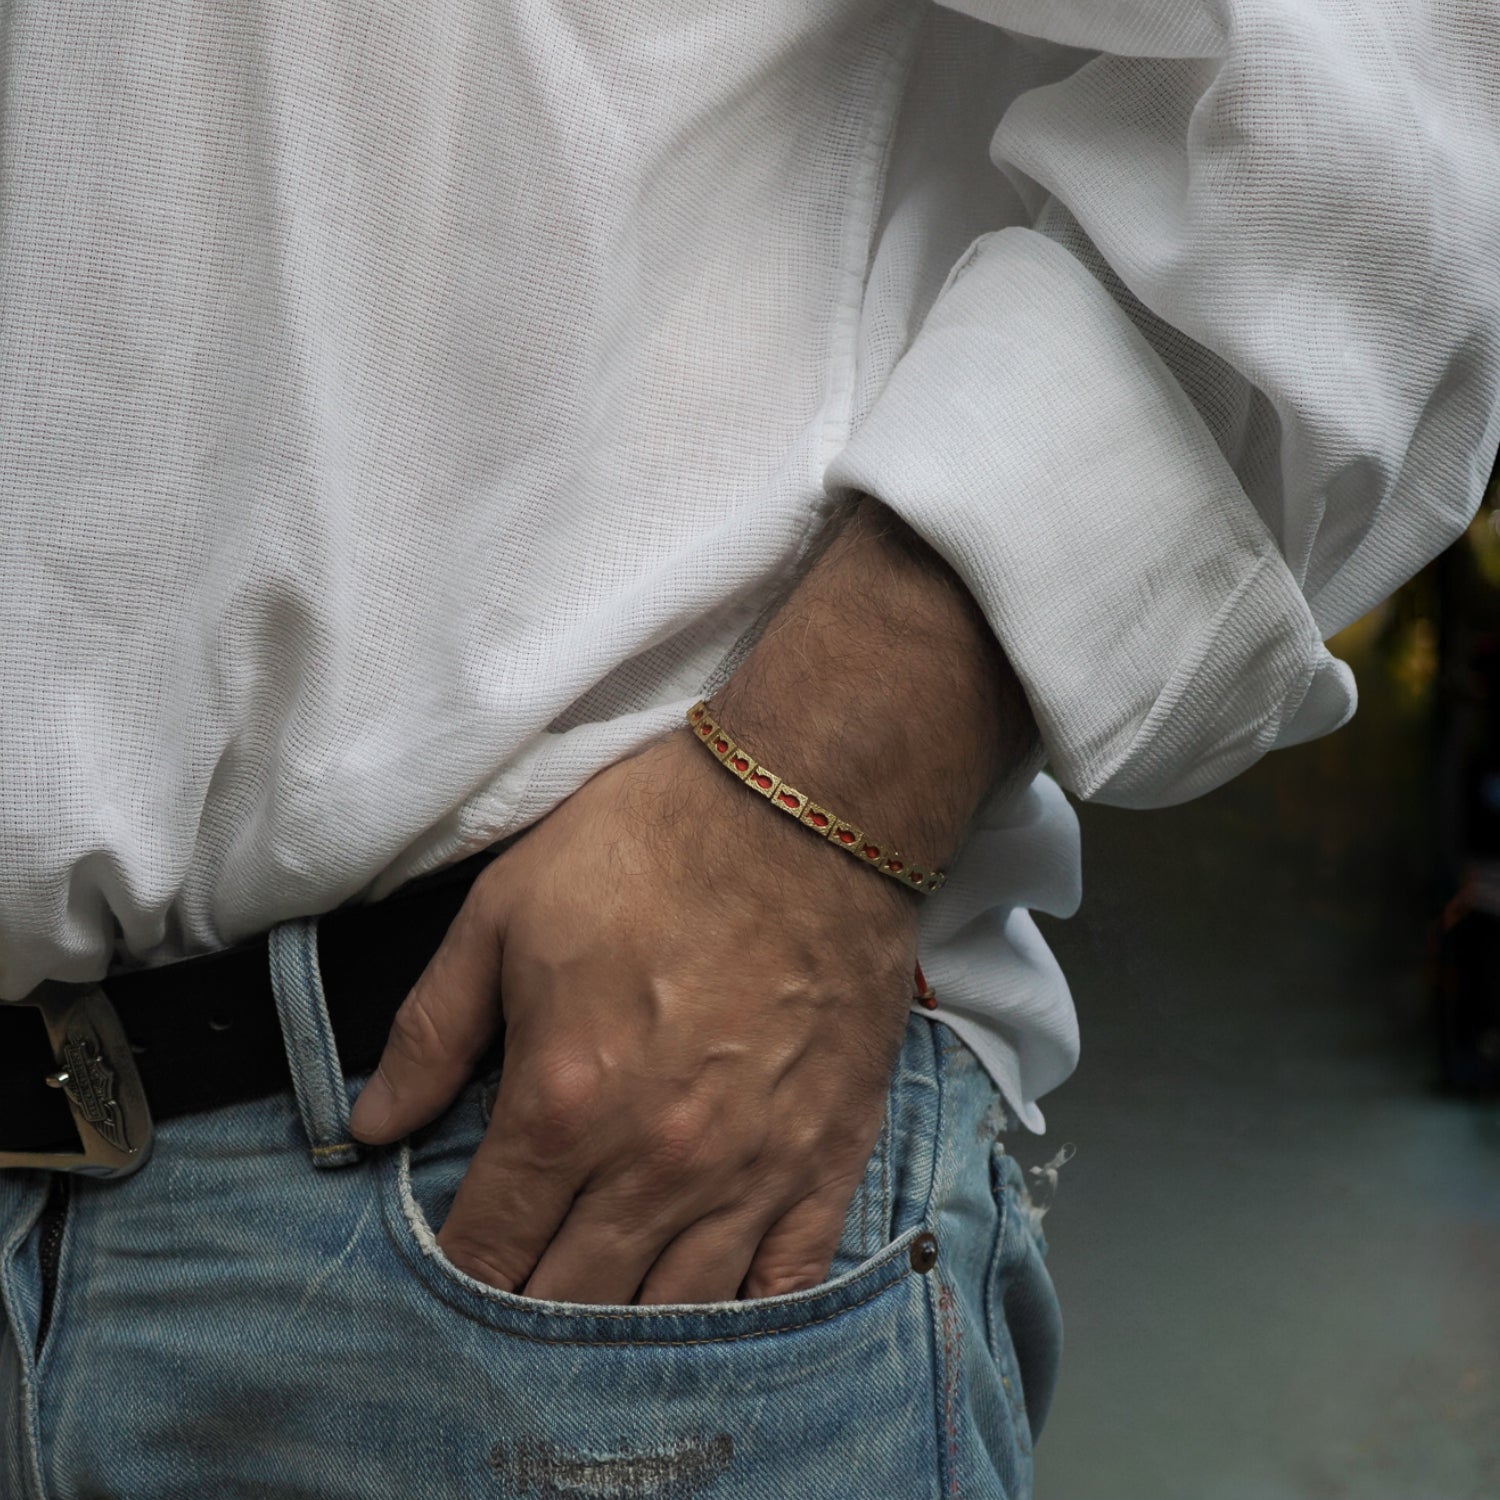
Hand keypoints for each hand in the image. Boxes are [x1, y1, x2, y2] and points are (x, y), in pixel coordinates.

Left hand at [348, 724, 921, 1303]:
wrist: (806, 807)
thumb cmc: (651, 845)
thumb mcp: (505, 912)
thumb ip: (432, 1031)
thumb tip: (369, 1126)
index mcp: (563, 1103)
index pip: (488, 1244)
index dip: (459, 1272)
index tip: (456, 1269)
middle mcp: (655, 1163)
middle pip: (573, 1298)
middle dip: (530, 1312)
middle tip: (518, 1297)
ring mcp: (751, 1170)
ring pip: (674, 1312)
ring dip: (626, 1327)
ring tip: (602, 1312)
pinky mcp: (829, 1156)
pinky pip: (785, 1283)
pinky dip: (741, 1316)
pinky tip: (713, 1309)